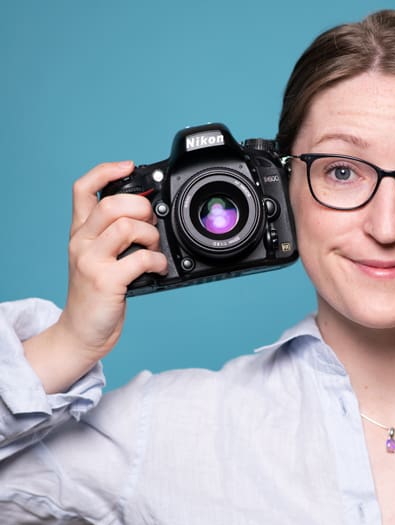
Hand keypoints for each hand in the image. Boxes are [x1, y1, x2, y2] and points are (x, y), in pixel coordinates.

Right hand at [24, 161, 167, 392]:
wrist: (82, 331)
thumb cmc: (98, 294)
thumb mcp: (99, 258)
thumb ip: (115, 236)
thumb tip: (150, 215)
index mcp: (80, 232)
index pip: (83, 189)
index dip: (106, 171)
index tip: (129, 166)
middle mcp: (81, 242)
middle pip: (111, 204)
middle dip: (141, 208)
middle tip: (151, 224)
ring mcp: (91, 261)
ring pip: (127, 227)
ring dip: (152, 236)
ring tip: (154, 249)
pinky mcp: (105, 281)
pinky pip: (140, 259)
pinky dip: (158, 261)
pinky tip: (157, 268)